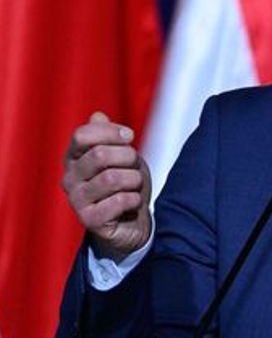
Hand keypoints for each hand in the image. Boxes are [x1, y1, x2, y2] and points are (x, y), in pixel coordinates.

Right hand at [62, 111, 151, 260]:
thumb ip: (108, 136)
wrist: (132, 221)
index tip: (130, 137)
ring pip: (111, 178)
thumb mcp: (121, 155)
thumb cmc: (125, 183)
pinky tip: (133, 201)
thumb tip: (98, 116)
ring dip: (133, 179)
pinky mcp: (89, 220)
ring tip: (135, 185)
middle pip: (99, 155)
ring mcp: (76, 200)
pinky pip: (118, 201)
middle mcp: (69, 178)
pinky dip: (134, 199)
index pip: (82, 134)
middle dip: (128, 157)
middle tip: (134, 167)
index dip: (111, 132)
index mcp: (74, 158)